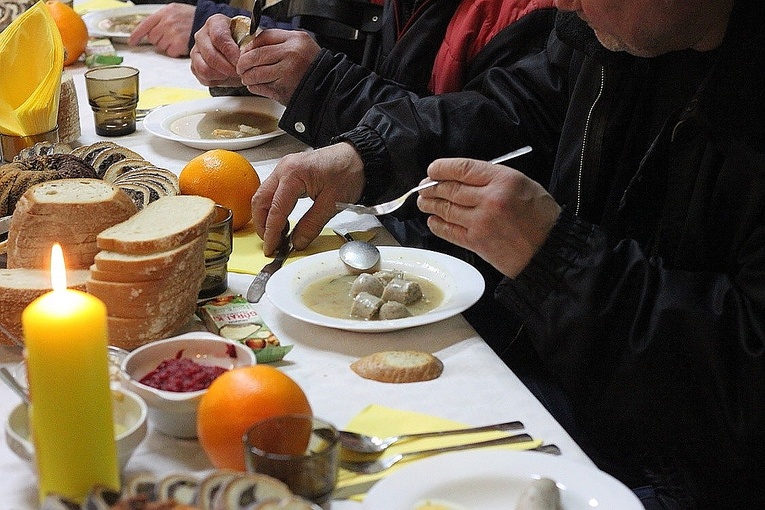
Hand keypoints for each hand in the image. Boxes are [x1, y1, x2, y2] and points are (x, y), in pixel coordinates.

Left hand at [128, 3, 194, 56]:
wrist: (206, 23)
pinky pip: (170, 52)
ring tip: (177, 39)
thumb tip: (147, 30)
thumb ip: (160, 19)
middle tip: (169, 36)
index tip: (132, 42)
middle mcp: (167, 22)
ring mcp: (173, 33)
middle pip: (152, 38)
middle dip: (158, 39)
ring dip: (167, 45)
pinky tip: (181, 44)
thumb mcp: (174, 11)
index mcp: (165, 12)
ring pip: (160, 46)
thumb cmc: (191, 18)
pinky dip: (175, 51)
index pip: (145, 24)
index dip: (136, 35)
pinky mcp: (179, 44)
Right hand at [190, 14, 243, 86]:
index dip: (231, 52)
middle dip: (228, 67)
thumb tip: (246, 54)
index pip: (219, 36)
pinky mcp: (194, 66)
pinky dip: (216, 80)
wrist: (237, 53)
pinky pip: (203, 77)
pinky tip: (225, 76)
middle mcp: (202, 35)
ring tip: (232, 73)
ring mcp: (196, 51)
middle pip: (211, 55)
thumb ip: (248, 43)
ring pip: (205, 68)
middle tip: (239, 71)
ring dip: (222, 75)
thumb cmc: (242, 43)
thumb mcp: (249, 39)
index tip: (241, 61)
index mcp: (215, 23)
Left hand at [236, 29, 320, 104]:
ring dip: (247, 77)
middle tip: (241, 67)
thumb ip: (280, 43)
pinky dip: (254, 87)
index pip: (263, 37)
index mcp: (295, 40)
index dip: (250, 46)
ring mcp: (287, 74)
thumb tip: (252, 47)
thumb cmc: (314, 68)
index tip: (246, 52)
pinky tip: (255, 86)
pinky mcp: (284, 90)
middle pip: (256, 55)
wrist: (327, 88)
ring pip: (256, 73)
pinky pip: (261, 88)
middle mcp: (291, 55)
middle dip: (244, 63)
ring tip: (247, 78)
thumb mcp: (301, 46)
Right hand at [252, 143, 364, 254]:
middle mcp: (284, 169)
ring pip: (264, 196)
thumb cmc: (348, 172)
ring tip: (278, 234)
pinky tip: (283, 220)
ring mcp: (284, 168)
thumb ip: (312, 225)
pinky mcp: (289, 172)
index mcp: (293, 174)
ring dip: (267, 216)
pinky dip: (273, 207)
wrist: (359, 157)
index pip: (275, 210)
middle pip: (260, 200)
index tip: (271, 248)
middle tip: (271, 242)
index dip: (271, 232)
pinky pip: (273, 191)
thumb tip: (297, 242)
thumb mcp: (332, 203)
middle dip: (262, 224)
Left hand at [417, 158, 560, 277]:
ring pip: (445, 209)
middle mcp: (489, 199)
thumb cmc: (540, 217)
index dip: (442, 168)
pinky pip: (448, 231)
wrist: (548, 250)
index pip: (463, 168)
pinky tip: (433, 220)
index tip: (432, 170)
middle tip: (424, 187)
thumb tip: (462, 176)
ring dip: (430, 204)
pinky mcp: (476, 243)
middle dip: (432, 187)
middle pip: (449, 189)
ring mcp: (480, 222)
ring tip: (424, 201)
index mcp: (503, 180)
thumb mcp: (523, 184)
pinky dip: (437, 224)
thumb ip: (492, 178)